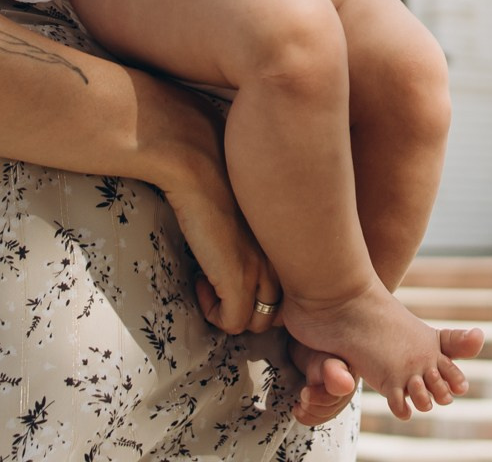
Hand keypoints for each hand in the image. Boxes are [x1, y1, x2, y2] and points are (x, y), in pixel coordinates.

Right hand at [150, 121, 280, 337]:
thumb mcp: (249, 216)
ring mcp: (262, 272)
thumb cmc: (218, 182)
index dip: (261, 294)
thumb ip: (257, 240)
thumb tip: (243, 256)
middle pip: (278, 313)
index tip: (234, 274)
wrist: (200, 166)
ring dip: (229, 312)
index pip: (292, 292)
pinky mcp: (238, 281)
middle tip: (221, 284)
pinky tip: (200, 282)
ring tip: (209, 282)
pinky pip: (232, 324)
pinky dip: (213, 313)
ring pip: (258, 324)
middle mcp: (283, 261)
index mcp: (289, 245)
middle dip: (247, 308)